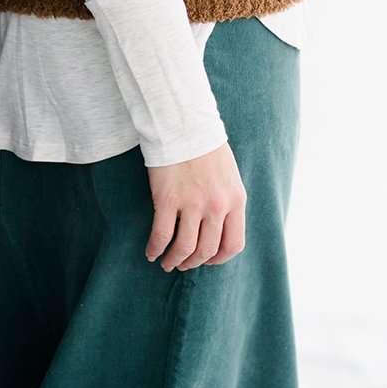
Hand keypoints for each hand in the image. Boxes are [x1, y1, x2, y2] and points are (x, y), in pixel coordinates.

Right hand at [145, 141, 246, 270]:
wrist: (183, 124)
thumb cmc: (205, 146)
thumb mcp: (228, 176)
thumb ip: (226, 201)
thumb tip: (218, 227)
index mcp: (235, 200)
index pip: (233, 244)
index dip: (219, 259)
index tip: (208, 260)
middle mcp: (217, 206)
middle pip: (207, 250)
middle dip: (194, 262)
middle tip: (183, 264)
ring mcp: (192, 204)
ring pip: (185, 247)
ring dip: (175, 260)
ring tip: (167, 263)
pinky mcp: (167, 199)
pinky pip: (161, 235)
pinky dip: (155, 248)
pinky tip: (151, 253)